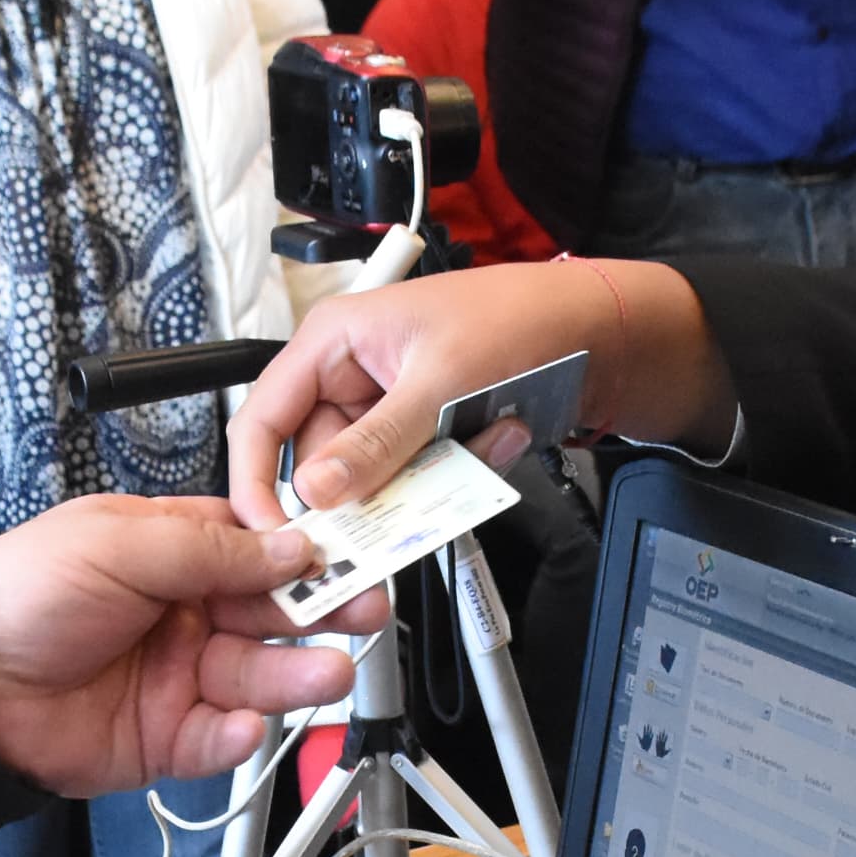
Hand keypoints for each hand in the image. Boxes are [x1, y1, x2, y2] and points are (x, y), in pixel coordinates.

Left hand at [0, 498, 372, 796]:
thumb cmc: (20, 594)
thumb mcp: (119, 544)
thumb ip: (210, 549)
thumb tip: (290, 543)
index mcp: (172, 553)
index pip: (260, 549)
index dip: (308, 556)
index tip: (354, 558)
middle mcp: (183, 614)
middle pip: (273, 616)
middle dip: (322, 616)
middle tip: (365, 615)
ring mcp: (177, 677)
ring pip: (258, 678)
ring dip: (296, 677)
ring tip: (327, 675)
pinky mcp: (165, 738)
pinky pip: (219, 738)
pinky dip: (239, 735)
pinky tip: (246, 725)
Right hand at [225, 256, 727, 524]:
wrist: (599, 330)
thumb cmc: (520, 318)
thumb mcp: (439, 382)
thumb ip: (374, 443)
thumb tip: (317, 490)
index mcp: (332, 341)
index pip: (261, 421)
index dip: (257, 484)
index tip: (274, 538)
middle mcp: (350, 374)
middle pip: (320, 465)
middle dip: (368, 491)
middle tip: (407, 507)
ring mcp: (387, 406)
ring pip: (373, 480)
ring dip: (425, 480)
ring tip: (478, 442)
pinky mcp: (421, 431)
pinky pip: (414, 478)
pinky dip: (453, 474)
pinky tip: (494, 438)